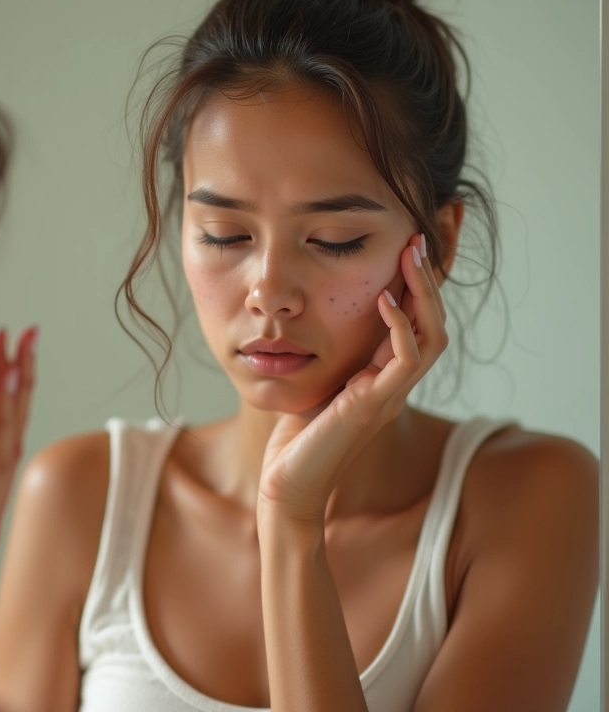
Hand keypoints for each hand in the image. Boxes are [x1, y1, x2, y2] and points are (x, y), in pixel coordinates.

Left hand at [258, 234, 446, 524]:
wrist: (289, 482)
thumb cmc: (298, 435)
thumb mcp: (320, 380)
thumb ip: (335, 353)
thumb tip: (324, 314)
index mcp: (384, 377)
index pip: (417, 325)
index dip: (419, 288)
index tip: (409, 248)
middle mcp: (396, 384)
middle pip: (434, 325)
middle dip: (428, 281)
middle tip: (417, 241)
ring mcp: (391, 395)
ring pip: (431, 336)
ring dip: (423, 293)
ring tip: (410, 256)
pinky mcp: (376, 404)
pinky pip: (406, 358)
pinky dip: (400, 324)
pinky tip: (384, 299)